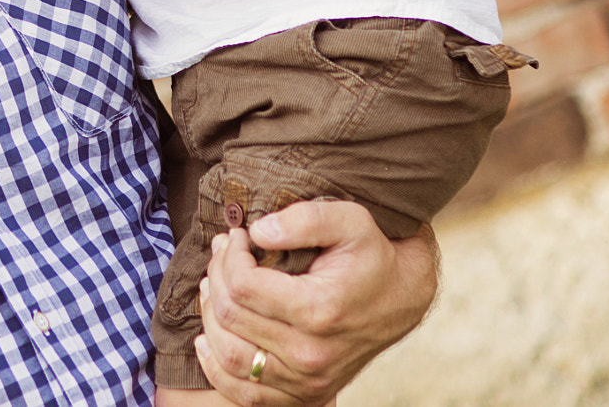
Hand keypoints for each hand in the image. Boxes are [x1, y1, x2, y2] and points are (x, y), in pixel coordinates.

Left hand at [194, 202, 438, 405]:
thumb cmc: (370, 254)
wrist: (402, 297)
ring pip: (229, 355)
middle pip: (230, 316)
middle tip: (223, 252)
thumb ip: (304, 219)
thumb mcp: (349, 219)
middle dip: (217, 276)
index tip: (237, 236)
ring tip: (213, 286)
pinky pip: (245, 393)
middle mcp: (312, 353)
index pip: (242, 286)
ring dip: (209, 316)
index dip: (229, 255)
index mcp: (320, 310)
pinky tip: (207, 339)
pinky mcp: (305, 395)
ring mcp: (308, 379)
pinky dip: (215, 368)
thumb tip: (257, 232)